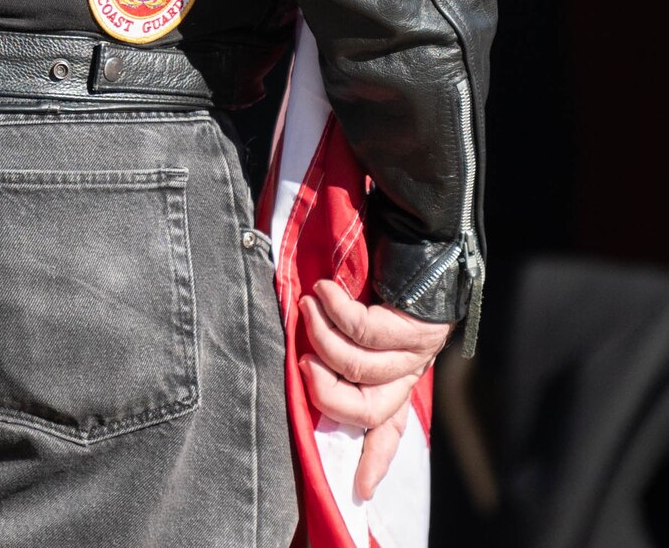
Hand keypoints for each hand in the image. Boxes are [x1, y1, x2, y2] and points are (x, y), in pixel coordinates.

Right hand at [299, 278, 450, 500]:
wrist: (420, 233)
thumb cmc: (382, 271)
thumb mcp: (361, 317)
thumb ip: (343, 345)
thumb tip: (305, 365)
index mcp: (398, 375)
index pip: (388, 426)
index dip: (374, 458)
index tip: (361, 490)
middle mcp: (411, 369)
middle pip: (368, 409)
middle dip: (326, 393)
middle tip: (304, 363)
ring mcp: (417, 349)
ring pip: (362, 368)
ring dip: (323, 337)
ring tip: (308, 307)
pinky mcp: (416, 324)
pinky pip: (364, 328)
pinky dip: (335, 309)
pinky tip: (325, 290)